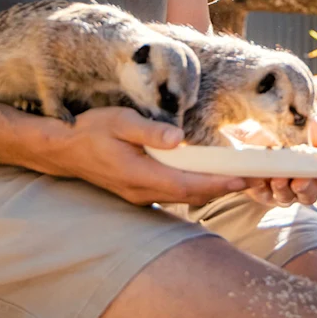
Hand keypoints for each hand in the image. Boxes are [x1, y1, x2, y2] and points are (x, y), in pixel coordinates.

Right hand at [43, 107, 249, 205]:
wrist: (62, 150)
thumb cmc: (90, 131)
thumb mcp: (119, 121)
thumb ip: (149, 132)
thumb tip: (178, 139)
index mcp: (141, 175)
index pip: (188, 184)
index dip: (218, 183)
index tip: (244, 179)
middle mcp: (143, 191)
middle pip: (191, 195)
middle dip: (223, 188)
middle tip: (254, 180)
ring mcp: (140, 194)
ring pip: (183, 196)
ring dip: (210, 189)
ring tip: (238, 178)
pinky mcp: (137, 190)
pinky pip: (173, 192)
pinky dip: (194, 186)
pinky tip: (206, 176)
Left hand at [239, 115, 316, 206]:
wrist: (258, 130)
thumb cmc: (293, 127)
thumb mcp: (315, 124)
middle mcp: (307, 183)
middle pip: (312, 193)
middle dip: (308, 186)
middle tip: (301, 179)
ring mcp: (285, 190)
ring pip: (288, 198)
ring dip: (284, 189)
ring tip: (278, 178)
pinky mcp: (263, 192)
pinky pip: (263, 194)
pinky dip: (261, 187)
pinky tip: (258, 178)